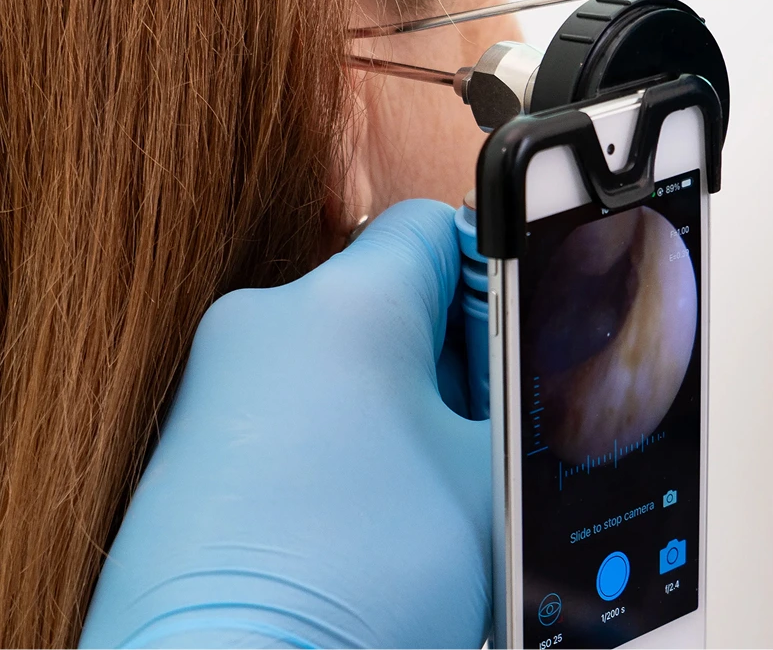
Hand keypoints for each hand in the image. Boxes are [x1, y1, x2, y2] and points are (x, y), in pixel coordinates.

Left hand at [80, 200, 490, 647]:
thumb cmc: (353, 585)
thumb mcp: (495, 480)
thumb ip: (529, 401)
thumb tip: (537, 372)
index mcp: (346, 305)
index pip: (440, 226)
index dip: (497, 277)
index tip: (517, 341)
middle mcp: (267, 323)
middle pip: (395, 297)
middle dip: (455, 361)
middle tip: (484, 439)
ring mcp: (220, 382)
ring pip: (348, 359)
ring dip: (403, 408)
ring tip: (426, 492)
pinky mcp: (196, 441)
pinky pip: (296, 407)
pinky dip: (345, 440)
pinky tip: (370, 514)